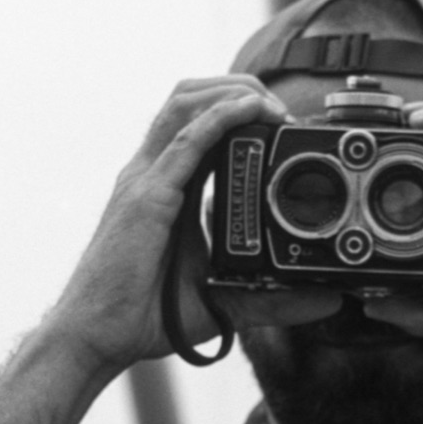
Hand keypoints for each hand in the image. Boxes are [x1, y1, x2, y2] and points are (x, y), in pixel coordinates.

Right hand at [52, 76, 343, 374]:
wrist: (97, 336)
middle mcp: (152, 174)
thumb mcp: (222, 300)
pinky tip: (250, 111)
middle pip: (190, 100)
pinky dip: (220, 117)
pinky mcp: (146, 196)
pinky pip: (185, 139)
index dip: (238, 113)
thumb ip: (271, 298)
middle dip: (238, 88)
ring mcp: (146, 179)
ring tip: (271, 103)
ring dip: (232, 91)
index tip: (282, 127)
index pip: (199, 126)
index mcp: (165, 188)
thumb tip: (325, 301)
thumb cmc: (144, 316)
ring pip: (185, 104)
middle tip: (282, 109)